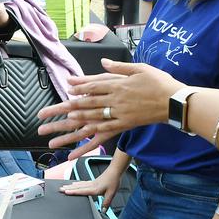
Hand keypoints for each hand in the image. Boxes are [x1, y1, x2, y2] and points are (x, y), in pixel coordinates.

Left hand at [36, 58, 183, 159]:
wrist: (175, 101)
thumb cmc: (159, 82)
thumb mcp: (139, 68)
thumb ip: (118, 67)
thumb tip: (102, 63)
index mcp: (116, 85)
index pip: (91, 87)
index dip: (75, 89)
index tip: (62, 90)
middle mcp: (114, 101)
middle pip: (83, 106)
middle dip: (61, 112)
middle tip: (43, 117)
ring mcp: (117, 115)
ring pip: (88, 123)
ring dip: (69, 130)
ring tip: (52, 136)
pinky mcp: (123, 126)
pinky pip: (101, 137)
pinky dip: (86, 146)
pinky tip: (72, 155)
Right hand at [60, 166, 121, 210]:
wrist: (115, 171)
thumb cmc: (113, 181)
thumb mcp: (111, 194)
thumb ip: (106, 203)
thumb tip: (103, 211)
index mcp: (94, 189)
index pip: (81, 191)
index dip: (73, 192)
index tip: (65, 192)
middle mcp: (91, 185)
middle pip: (77, 187)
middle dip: (68, 188)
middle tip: (60, 189)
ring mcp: (91, 182)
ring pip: (78, 184)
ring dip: (70, 186)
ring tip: (64, 186)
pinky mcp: (93, 181)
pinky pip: (82, 183)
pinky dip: (76, 183)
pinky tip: (74, 183)